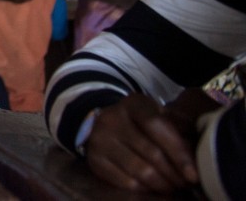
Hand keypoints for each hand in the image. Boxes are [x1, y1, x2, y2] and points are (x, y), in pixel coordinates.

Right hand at [83, 93, 198, 191]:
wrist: (105, 125)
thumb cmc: (142, 124)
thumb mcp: (159, 115)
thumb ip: (178, 129)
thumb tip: (199, 155)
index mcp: (133, 104)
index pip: (157, 126)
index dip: (178, 152)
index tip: (193, 175)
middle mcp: (112, 118)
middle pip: (151, 152)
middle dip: (174, 174)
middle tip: (186, 184)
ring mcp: (100, 139)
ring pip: (140, 171)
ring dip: (162, 184)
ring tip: (173, 187)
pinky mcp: (94, 159)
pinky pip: (125, 182)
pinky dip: (144, 189)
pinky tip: (153, 187)